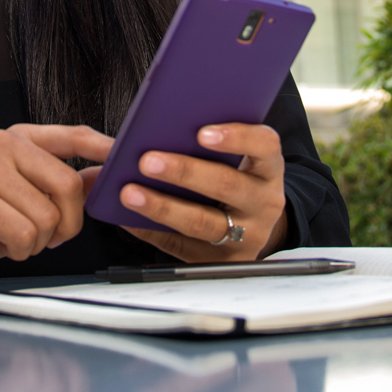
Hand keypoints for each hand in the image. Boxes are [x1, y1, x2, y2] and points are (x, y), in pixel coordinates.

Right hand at [0, 124, 111, 279]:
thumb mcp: (30, 197)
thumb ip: (65, 184)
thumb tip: (104, 177)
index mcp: (20, 139)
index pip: (73, 136)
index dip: (104, 147)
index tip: (123, 157)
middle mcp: (2, 145)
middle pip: (69, 184)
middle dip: (67, 223)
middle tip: (48, 235)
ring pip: (47, 216)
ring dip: (38, 241)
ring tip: (14, 235)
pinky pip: (24, 234)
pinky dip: (20, 250)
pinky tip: (2, 242)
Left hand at [117, 123, 288, 261]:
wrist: (253, 227)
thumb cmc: (230, 180)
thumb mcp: (229, 157)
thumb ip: (193, 139)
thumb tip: (124, 130)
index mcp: (267, 167)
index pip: (265, 145)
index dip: (237, 137)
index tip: (202, 133)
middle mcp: (263, 201)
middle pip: (227, 184)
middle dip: (184, 172)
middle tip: (147, 161)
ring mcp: (246, 235)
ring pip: (204, 222)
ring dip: (163, 206)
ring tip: (129, 192)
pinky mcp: (222, 261)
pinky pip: (182, 247)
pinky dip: (153, 231)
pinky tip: (128, 218)